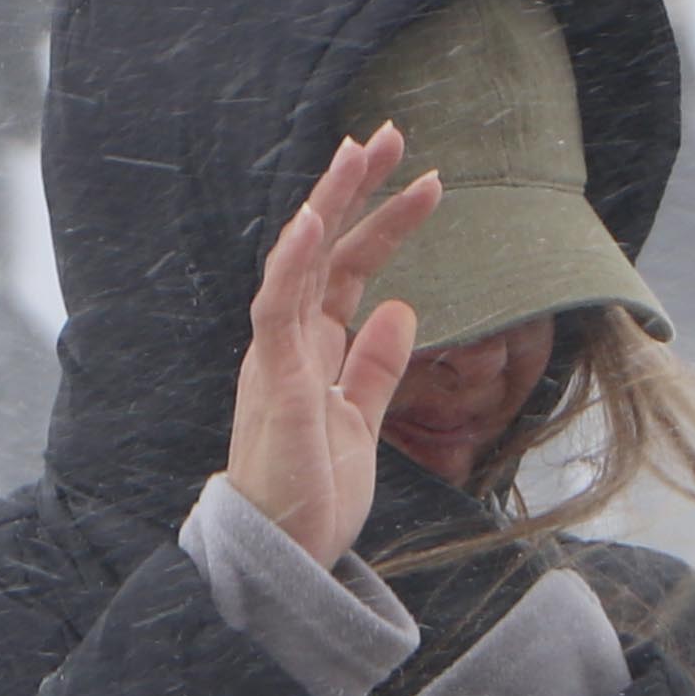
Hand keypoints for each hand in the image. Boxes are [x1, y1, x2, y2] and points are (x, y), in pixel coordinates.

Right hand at [225, 125, 443, 566]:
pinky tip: (315, 222)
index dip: (382, 223)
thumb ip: (376, 367)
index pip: (348, 270)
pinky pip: (276, 310)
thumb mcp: (362, 423)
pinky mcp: (272, 382)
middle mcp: (287, 344)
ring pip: (298, 264)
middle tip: (389, 135)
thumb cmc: (312, 497)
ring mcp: (276, 359)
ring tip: (358, 151)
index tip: (423, 182)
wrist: (284, 560)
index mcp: (308, 351)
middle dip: (354, 190)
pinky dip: (294, 263)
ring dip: (327, 204)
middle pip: (323, 250)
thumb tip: (404, 309)